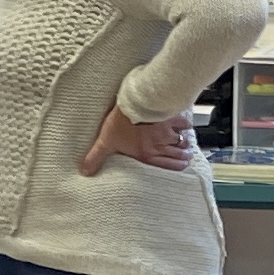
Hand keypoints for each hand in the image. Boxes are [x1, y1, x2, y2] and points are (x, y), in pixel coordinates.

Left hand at [80, 108, 195, 175]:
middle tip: (187, 158)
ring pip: (182, 142)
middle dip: (183, 158)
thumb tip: (85, 170)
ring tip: (188, 146)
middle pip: (177, 155)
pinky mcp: (171, 118)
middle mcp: (160, 146)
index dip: (175, 168)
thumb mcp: (105, 141)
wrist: (135, 103)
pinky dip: (186, 126)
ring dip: (185, 145)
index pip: (165, 166)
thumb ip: (96, 156)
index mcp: (146, 154)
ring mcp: (167, 133)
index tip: (181, 167)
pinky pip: (183, 124)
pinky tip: (187, 126)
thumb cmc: (122, 122)